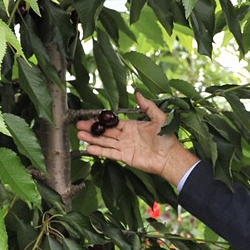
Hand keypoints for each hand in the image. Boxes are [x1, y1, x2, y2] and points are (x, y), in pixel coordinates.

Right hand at [76, 92, 198, 186]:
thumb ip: (147, 105)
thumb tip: (137, 92)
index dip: (101, 120)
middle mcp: (126, 136)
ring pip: (105, 142)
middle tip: (79, 126)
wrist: (171, 157)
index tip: (90, 117)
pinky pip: (110, 153)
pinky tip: (88, 148)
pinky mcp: (125, 157)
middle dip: (92, 129)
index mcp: (132, 126)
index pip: (113, 122)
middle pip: (105, 132)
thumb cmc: (167, 137)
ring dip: (92, 139)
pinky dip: (99, 151)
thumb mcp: (159, 117)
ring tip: (79, 136)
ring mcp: (125, 147)